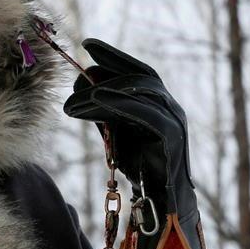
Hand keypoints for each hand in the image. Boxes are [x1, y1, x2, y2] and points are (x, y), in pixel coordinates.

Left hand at [62, 39, 194, 215]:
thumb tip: (81, 78)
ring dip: (104, 90)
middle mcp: (170, 108)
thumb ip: (102, 107)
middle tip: (80, 65)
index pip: (138, 71)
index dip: (115, 56)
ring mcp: (174, 122)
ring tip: (75, 96)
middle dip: (110, 66)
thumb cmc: (140, 167)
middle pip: (139, 77)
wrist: (163, 205)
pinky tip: (95, 100)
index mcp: (159, 104)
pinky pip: (145, 114)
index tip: (88, 44)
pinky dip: (119, 103)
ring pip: (140, 93)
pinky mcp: (172, 139)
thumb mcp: (116, 132)